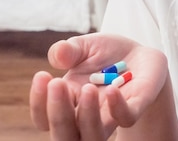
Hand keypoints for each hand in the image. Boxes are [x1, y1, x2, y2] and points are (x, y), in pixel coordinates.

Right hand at [30, 33, 167, 140]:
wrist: (139, 53)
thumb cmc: (105, 53)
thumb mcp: (83, 46)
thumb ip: (68, 50)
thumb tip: (57, 55)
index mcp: (68, 100)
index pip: (44, 117)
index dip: (39, 102)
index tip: (43, 75)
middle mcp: (85, 115)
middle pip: (64, 135)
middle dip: (58, 114)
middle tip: (57, 83)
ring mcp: (110, 115)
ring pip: (93, 137)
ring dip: (87, 117)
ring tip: (87, 88)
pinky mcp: (135, 107)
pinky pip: (125, 119)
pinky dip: (117, 108)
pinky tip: (112, 90)